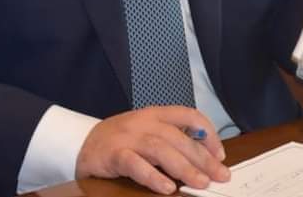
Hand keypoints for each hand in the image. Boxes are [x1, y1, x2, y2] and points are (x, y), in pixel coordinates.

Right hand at [76, 106, 229, 194]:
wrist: (82, 143)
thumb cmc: (122, 140)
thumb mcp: (148, 132)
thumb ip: (172, 140)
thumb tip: (205, 159)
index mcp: (156, 114)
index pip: (189, 116)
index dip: (208, 133)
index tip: (220, 154)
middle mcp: (144, 122)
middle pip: (179, 137)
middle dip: (203, 158)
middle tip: (220, 175)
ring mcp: (128, 137)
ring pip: (161, 149)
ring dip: (184, 167)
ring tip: (201, 183)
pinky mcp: (113, 154)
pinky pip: (135, 164)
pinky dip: (152, 176)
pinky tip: (167, 188)